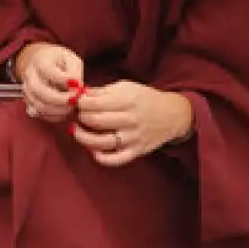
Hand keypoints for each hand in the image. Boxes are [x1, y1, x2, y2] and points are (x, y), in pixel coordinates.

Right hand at [16, 42, 85, 123]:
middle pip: (42, 93)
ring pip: (40, 106)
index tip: (79, 85)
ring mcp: (27, 90)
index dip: (67, 82)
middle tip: (76, 100)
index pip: (51, 74)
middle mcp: (29, 76)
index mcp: (40, 61)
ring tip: (72, 105)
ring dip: (60, 110)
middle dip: (62, 100)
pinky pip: (40, 114)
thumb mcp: (71, 60)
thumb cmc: (60, 62)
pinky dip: (54, 116)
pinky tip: (64, 110)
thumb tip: (77, 88)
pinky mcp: (28, 102)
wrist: (44, 63)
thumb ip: (75, 73)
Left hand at [71, 81, 193, 166]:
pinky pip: (115, 160)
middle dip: (80, 117)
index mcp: (127, 100)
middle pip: (95, 121)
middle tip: (77, 115)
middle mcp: (130, 120)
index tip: (76, 102)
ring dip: (83, 137)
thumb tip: (78, 92)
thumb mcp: (125, 87)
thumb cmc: (144, 98)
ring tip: (76, 131)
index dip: (79, 103)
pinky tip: (93, 150)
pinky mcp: (136, 151)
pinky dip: (101, 158)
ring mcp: (133, 137)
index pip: (93, 103)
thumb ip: (101, 90)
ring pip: (101, 142)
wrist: (172, 114)